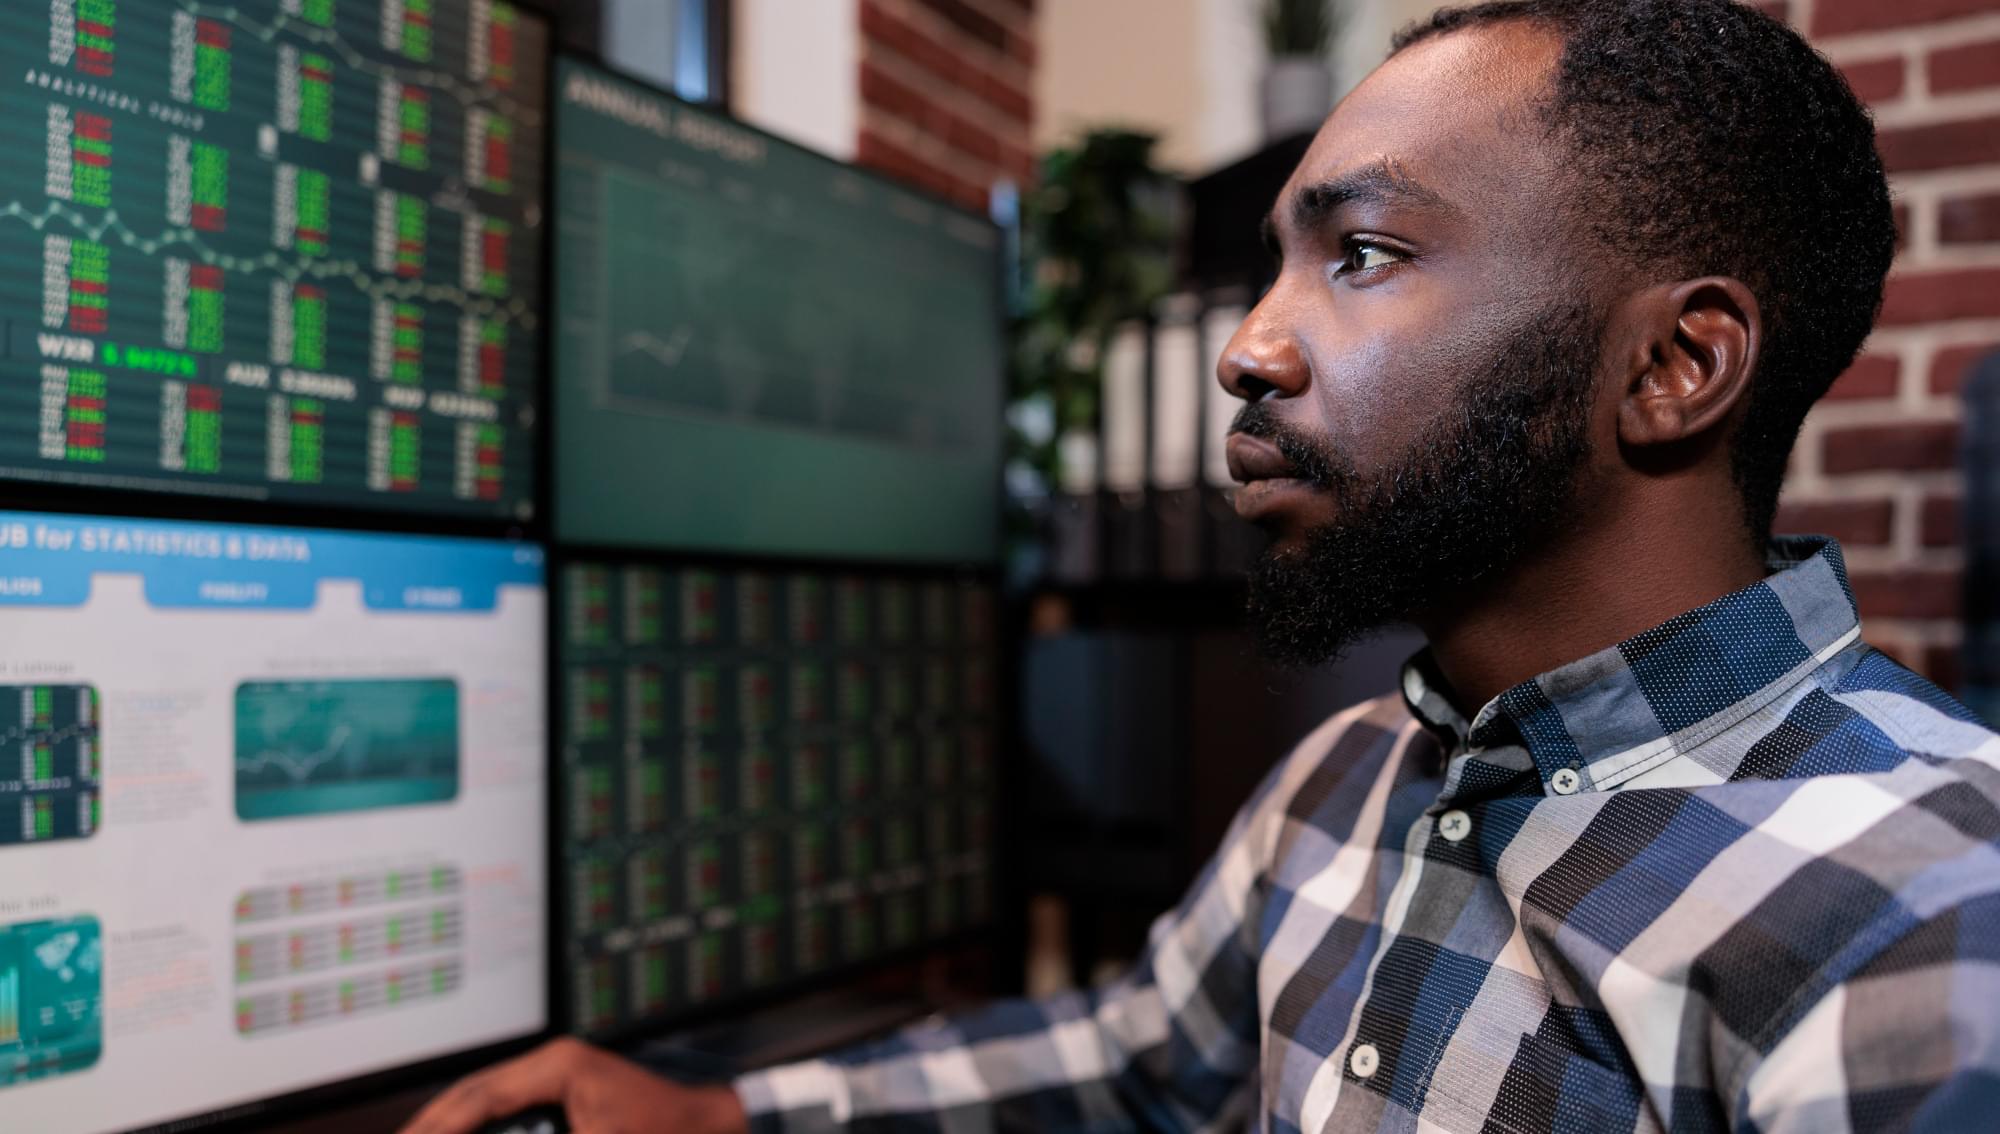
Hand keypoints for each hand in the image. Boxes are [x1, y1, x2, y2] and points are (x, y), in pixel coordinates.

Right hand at [399, 1037, 748, 1133]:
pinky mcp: (564, 1091)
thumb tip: (492, 1128)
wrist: (711, 1128)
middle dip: (432, 1123)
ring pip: (484, 1098)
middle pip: (473, 1092)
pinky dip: (480, 1123)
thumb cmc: (665, 1133)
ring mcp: (558, 1074)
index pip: (480, 1097)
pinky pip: (506, 1106)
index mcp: (560, 1066)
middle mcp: (555, 1062)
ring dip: (451, 1121)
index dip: (440, 1125)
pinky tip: (458, 1132)